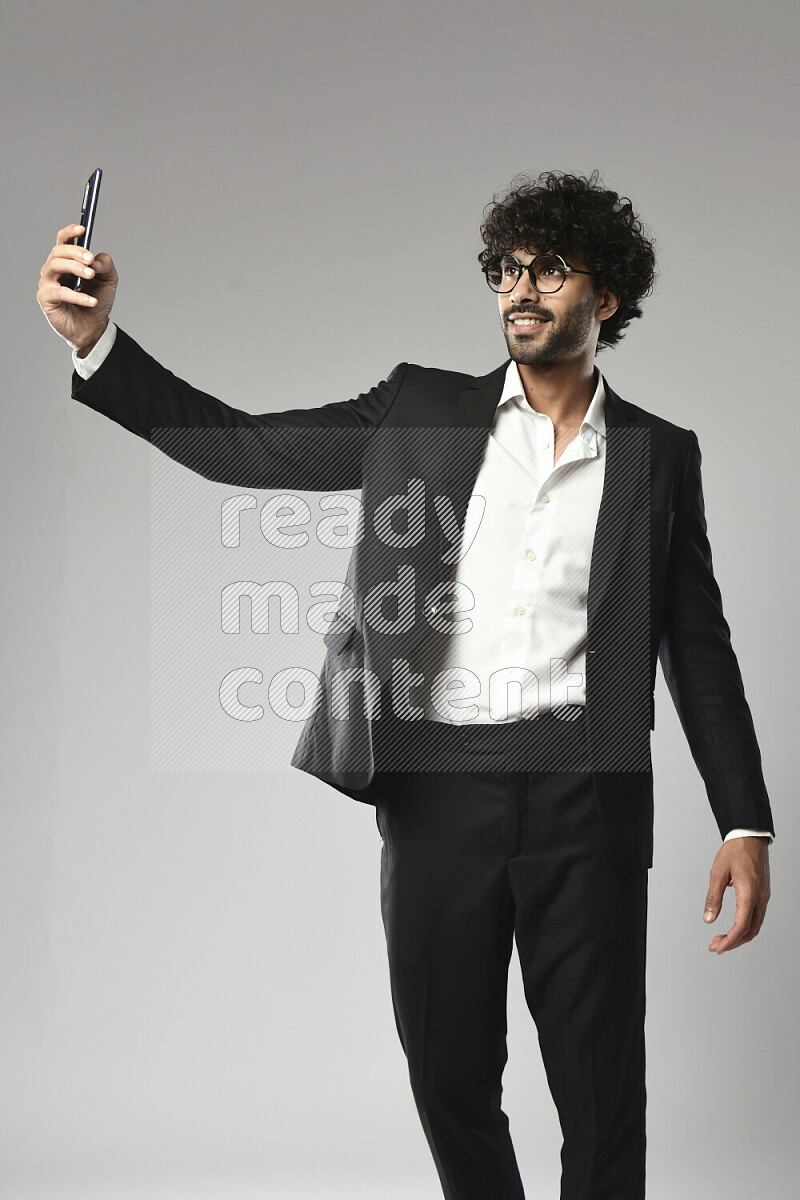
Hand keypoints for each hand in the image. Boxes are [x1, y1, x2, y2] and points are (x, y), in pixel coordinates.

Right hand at [37, 223, 117, 353]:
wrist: (94, 327)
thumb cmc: (97, 301)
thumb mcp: (108, 280)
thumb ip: (106, 265)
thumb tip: (96, 260)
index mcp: (67, 261)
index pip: (63, 240)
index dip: (70, 232)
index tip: (82, 228)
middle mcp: (54, 269)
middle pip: (58, 251)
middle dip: (76, 252)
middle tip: (91, 260)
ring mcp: (47, 282)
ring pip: (55, 266)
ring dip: (75, 268)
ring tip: (91, 275)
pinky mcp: (46, 298)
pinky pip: (59, 292)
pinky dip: (77, 295)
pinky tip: (92, 301)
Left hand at [703, 837, 770, 953]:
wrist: (750, 837)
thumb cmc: (735, 851)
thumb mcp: (718, 873)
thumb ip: (713, 898)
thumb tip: (708, 919)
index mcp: (749, 894)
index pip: (740, 926)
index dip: (729, 941)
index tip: (717, 948)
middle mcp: (760, 898)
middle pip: (749, 931)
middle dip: (732, 943)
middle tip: (715, 946)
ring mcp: (763, 897)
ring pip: (755, 926)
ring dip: (739, 936)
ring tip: (721, 938)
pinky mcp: (763, 894)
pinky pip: (757, 918)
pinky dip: (745, 927)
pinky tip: (733, 927)